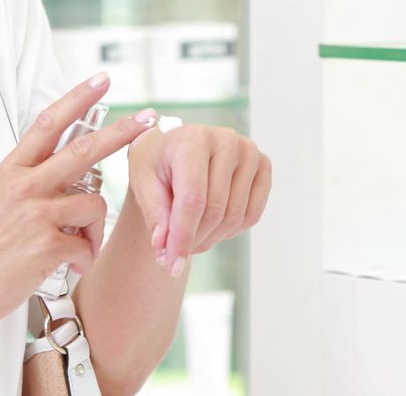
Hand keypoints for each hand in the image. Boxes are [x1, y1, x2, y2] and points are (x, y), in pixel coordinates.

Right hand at [0, 73, 156, 331]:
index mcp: (11, 172)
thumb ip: (29, 184)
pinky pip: (87, 246)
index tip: (100, 81)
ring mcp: (36, 214)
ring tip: (78, 247)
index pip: (48, 124)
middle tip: (148, 117)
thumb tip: (68, 181)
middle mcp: (24, 186)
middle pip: (84, 150)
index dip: (77, 99)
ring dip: (95, 230)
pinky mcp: (47, 245)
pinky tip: (67, 267)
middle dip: (121, 132)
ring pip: (94, 204)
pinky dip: (84, 259)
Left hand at [127, 125, 271, 275]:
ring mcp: (249, 152)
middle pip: (215, 210)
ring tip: (189, 237)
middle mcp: (226, 140)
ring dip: (210, 238)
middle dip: (193, 241)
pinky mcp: (263, 166)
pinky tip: (211, 226)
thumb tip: (165, 250)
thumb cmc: (155, 162)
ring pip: (234, 216)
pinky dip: (230, 230)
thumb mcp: (143, 183)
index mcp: (192, 140)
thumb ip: (155, 215)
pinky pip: (252, 214)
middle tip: (175, 254)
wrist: (172, 146)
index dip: (183, 236)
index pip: (193, 199)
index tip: (171, 266)